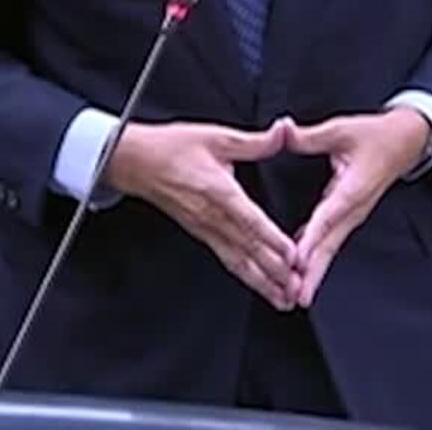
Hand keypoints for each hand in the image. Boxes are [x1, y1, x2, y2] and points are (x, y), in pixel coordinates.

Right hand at [103, 120, 300, 310]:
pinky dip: (245, 275)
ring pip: (237, 261)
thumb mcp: (217, 136)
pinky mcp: (201, 234)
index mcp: (220, 192)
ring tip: (282, 299)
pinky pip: (227, 259)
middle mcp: (213, 216)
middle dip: (273, 273)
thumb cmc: (172, 148)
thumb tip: (282, 132)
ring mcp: (205, 229)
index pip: (250, 221)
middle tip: (295, 290)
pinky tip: (259, 286)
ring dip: (261, 282)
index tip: (291, 256)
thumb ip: (255, 141)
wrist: (135, 162)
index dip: (271, 239)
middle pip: (247, 249)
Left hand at [285, 109, 431, 306]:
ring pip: (330, 248)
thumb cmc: (378, 137)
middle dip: (312, 273)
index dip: (311, 239)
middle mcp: (353, 209)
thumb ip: (309, 136)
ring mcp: (352, 215)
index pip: (328, 218)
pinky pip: (330, 240)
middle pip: (329, 245)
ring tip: (296, 295)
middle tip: (295, 296)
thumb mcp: (342, 129)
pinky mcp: (349, 215)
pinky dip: (316, 258)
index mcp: (353, 189)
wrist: (407, 141)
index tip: (296, 261)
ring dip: (314, 272)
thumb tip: (283, 131)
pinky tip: (300, 270)